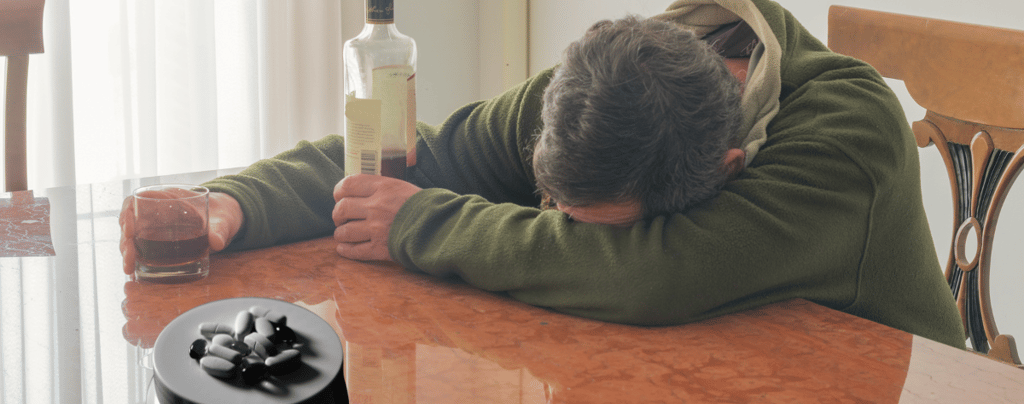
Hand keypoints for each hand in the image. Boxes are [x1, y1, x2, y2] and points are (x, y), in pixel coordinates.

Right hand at [119, 191, 243, 274]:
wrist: (227, 221)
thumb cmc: (223, 214)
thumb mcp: (224, 220)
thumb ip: (220, 229)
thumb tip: (217, 242)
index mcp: (169, 198)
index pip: (137, 200)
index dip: (127, 213)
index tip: (128, 229)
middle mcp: (157, 212)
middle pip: (130, 223)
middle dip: (125, 241)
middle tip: (129, 258)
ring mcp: (156, 228)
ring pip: (132, 237)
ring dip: (128, 252)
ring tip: (129, 268)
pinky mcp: (160, 242)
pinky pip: (142, 248)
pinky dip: (136, 259)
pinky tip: (134, 272)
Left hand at [332, 174, 421, 261]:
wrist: (443, 228)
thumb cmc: (427, 207)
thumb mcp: (405, 187)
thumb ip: (384, 188)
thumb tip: (366, 189)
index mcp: (383, 188)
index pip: (348, 184)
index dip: (339, 190)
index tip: (340, 195)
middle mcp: (376, 207)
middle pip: (342, 208)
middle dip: (337, 214)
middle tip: (341, 217)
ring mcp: (376, 229)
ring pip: (344, 232)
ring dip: (341, 234)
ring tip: (343, 234)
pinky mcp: (380, 249)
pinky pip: (355, 251)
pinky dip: (346, 250)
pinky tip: (344, 249)